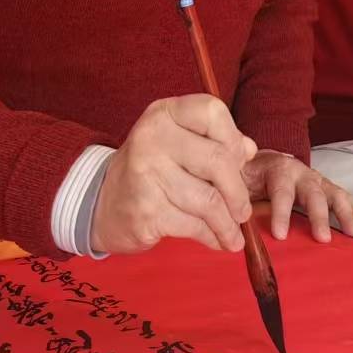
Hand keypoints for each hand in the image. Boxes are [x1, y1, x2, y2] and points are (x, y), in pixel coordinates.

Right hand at [89, 95, 256, 254]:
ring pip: (209, 200)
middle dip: (238, 192)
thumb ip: (216, 142)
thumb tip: (249, 150)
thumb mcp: (179, 144)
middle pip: (219, 160)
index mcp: (164, 113)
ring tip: (233, 234)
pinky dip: (212, 237)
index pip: (213, 112)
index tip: (239, 163)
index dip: (234, 139)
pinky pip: (194, 226)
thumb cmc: (152, 171)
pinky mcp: (146, 210)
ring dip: (228, 223)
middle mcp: (152, 137)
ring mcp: (146, 173)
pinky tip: (216, 240)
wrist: (103, 204)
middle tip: (243, 212)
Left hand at [244, 151, 352, 242]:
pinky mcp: (322, 186)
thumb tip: (227, 222)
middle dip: (319, 216)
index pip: (280, 190)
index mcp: (274, 169)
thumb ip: (234, 197)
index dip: (281, 212)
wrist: (257, 158)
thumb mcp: (235, 181)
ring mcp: (313, 178)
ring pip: (332, 193)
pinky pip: (340, 195)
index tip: (280, 235)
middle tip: (323, 238)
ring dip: (344, 213)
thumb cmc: (245, 174)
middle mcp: (298, 171)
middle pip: (312, 192)